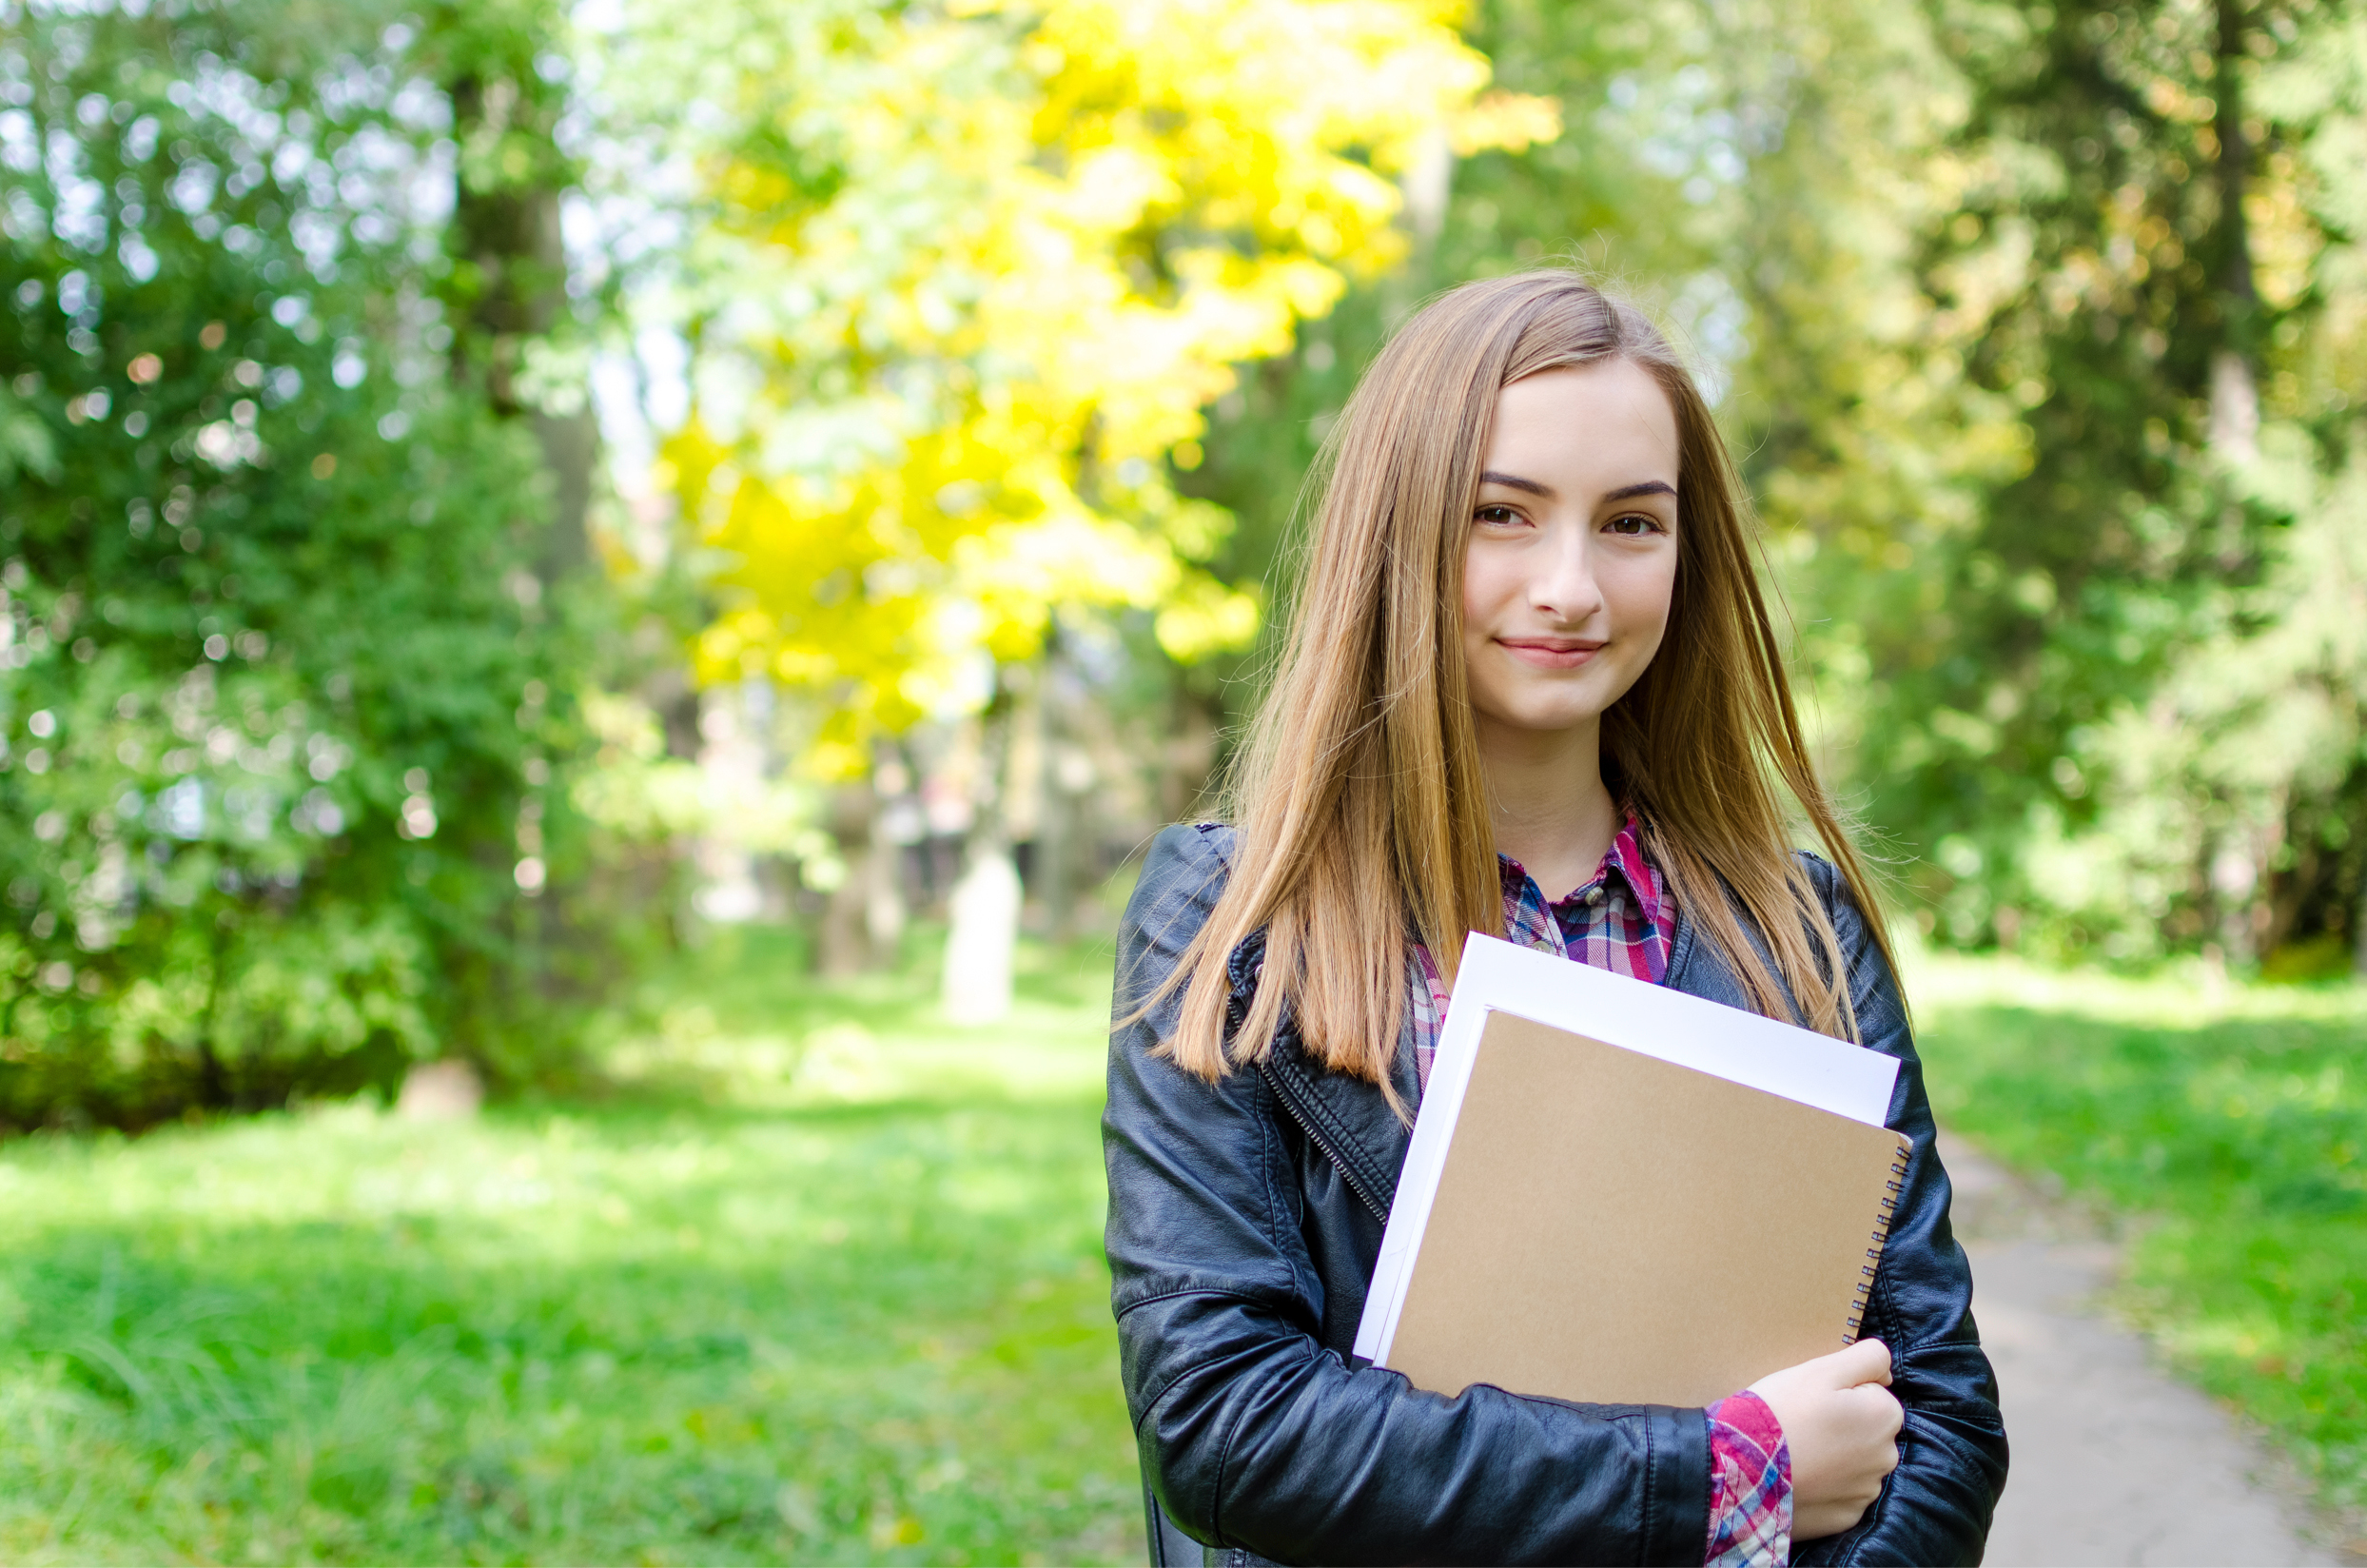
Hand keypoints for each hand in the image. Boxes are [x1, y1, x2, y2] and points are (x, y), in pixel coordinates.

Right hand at [1749, 1338, 1902, 1540]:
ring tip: (1798, 1451)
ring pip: (1855, 1463)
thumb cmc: (1782, 1411)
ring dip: (1836, 1456)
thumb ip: (1867, 1357)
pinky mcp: (1846, 1518)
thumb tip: (1888, 1372)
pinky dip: (1825, 1486)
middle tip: (1803, 1423)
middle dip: (1845, 1425)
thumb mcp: (1822, 1369)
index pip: (1875, 1394)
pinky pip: (1841, 1493)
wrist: (1743, 1468)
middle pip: (1868, 1430)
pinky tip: (1799, 1476)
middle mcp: (1887, 1457)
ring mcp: (1866, 1492)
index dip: (1844, 1392)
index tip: (1814, 1399)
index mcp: (1885, 1417)